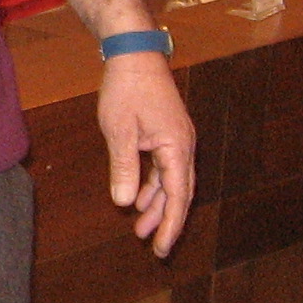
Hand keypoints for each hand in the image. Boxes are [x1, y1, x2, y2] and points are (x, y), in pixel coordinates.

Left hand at [99, 53, 194, 256]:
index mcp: (176, 146)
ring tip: (141, 228)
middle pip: (179, 192)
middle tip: (154, 248)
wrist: (134, 54)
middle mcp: (183, 145)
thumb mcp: (119, 131)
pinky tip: (140, 198)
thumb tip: (125, 202)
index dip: (170, 224)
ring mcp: (176, 139)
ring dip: (158, 204)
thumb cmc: (126, 89)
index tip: (161, 247)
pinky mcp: (166, 133)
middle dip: (167, 220)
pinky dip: (153, 185)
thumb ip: (124, 167)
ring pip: (171, 181)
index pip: (178, 195)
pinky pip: (163, 167)